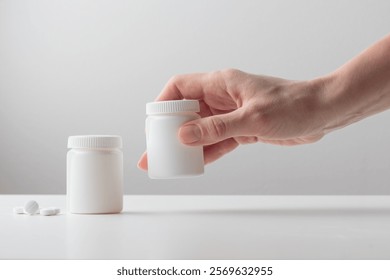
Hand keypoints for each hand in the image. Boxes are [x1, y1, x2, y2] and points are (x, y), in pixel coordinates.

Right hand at [138, 69, 325, 169]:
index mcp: (222, 83)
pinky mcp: (242, 129)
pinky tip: (195, 164)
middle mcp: (223, 97)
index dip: (164, 103)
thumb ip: (217, 127)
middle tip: (157, 150)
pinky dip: (206, 152)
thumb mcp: (253, 117)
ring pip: (201, 129)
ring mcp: (232, 114)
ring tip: (169, 162)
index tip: (154, 124)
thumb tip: (183, 135)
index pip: (181, 87)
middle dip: (170, 130)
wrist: (323, 113)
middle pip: (187, 111)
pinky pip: (217, 141)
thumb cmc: (294, 105)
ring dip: (186, 144)